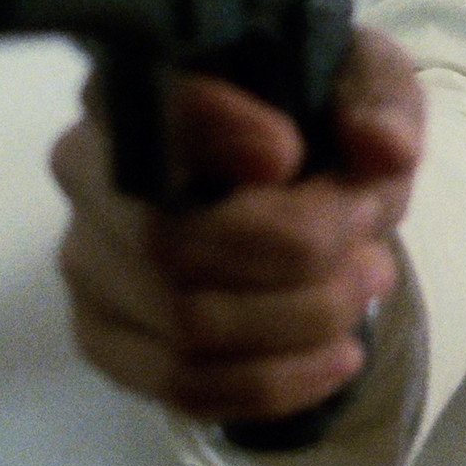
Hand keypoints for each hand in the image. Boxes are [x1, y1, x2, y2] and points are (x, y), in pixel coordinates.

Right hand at [50, 27, 422, 422]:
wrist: (302, 184)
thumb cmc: (318, 117)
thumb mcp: (362, 80)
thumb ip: (379, 95)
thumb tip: (380, 147)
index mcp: (138, 81)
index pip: (144, 110)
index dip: (213, 137)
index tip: (289, 153)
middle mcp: (85, 167)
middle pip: (167, 240)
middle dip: (294, 252)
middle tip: (371, 242)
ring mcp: (87, 259)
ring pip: (184, 322)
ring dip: (301, 318)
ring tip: (368, 286)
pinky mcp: (105, 336)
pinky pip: (182, 385)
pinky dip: (276, 383)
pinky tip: (338, 357)